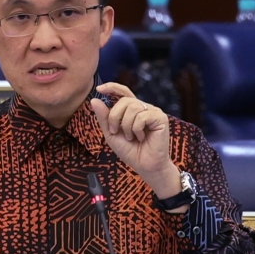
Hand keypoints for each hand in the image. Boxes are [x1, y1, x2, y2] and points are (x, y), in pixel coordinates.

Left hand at [90, 82, 181, 199]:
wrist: (145, 166)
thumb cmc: (130, 151)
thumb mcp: (111, 134)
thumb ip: (104, 117)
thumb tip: (94, 100)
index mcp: (132, 110)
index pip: (123, 92)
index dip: (112, 87)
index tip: (99, 88)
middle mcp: (143, 108)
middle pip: (124, 101)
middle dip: (114, 117)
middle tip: (115, 132)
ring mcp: (153, 112)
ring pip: (132, 107)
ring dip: (126, 126)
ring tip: (131, 137)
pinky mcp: (160, 118)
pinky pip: (142, 116)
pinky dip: (136, 129)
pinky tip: (141, 138)